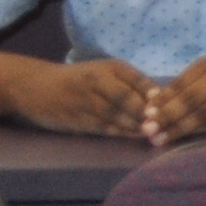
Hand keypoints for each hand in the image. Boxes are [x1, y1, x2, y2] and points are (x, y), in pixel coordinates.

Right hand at [8, 58, 161, 140]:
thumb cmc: (80, 79)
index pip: (136, 80)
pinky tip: (136, 137)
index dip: (153, 95)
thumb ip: (133, 83)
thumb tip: (163, 98)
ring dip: (136, 126)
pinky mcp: (76, 120)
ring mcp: (85, 102)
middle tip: (165, 124)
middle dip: (146, 113)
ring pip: (116, 116)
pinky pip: (103, 128)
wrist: (36, 87)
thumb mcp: (106, 72)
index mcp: (109, 68)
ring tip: (155, 133)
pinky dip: (122, 133)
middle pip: (126, 99)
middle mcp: (96, 82)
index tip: (169, 105)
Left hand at [152, 40, 205, 141]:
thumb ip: (194, 79)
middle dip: (167, 116)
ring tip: (161, 139)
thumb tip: (161, 99)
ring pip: (204, 114)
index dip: (163, 100)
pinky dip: (202, 130)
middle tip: (147, 131)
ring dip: (181, 128)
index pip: (182, 84)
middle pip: (190, 100)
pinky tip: (188, 137)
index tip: (143, 114)